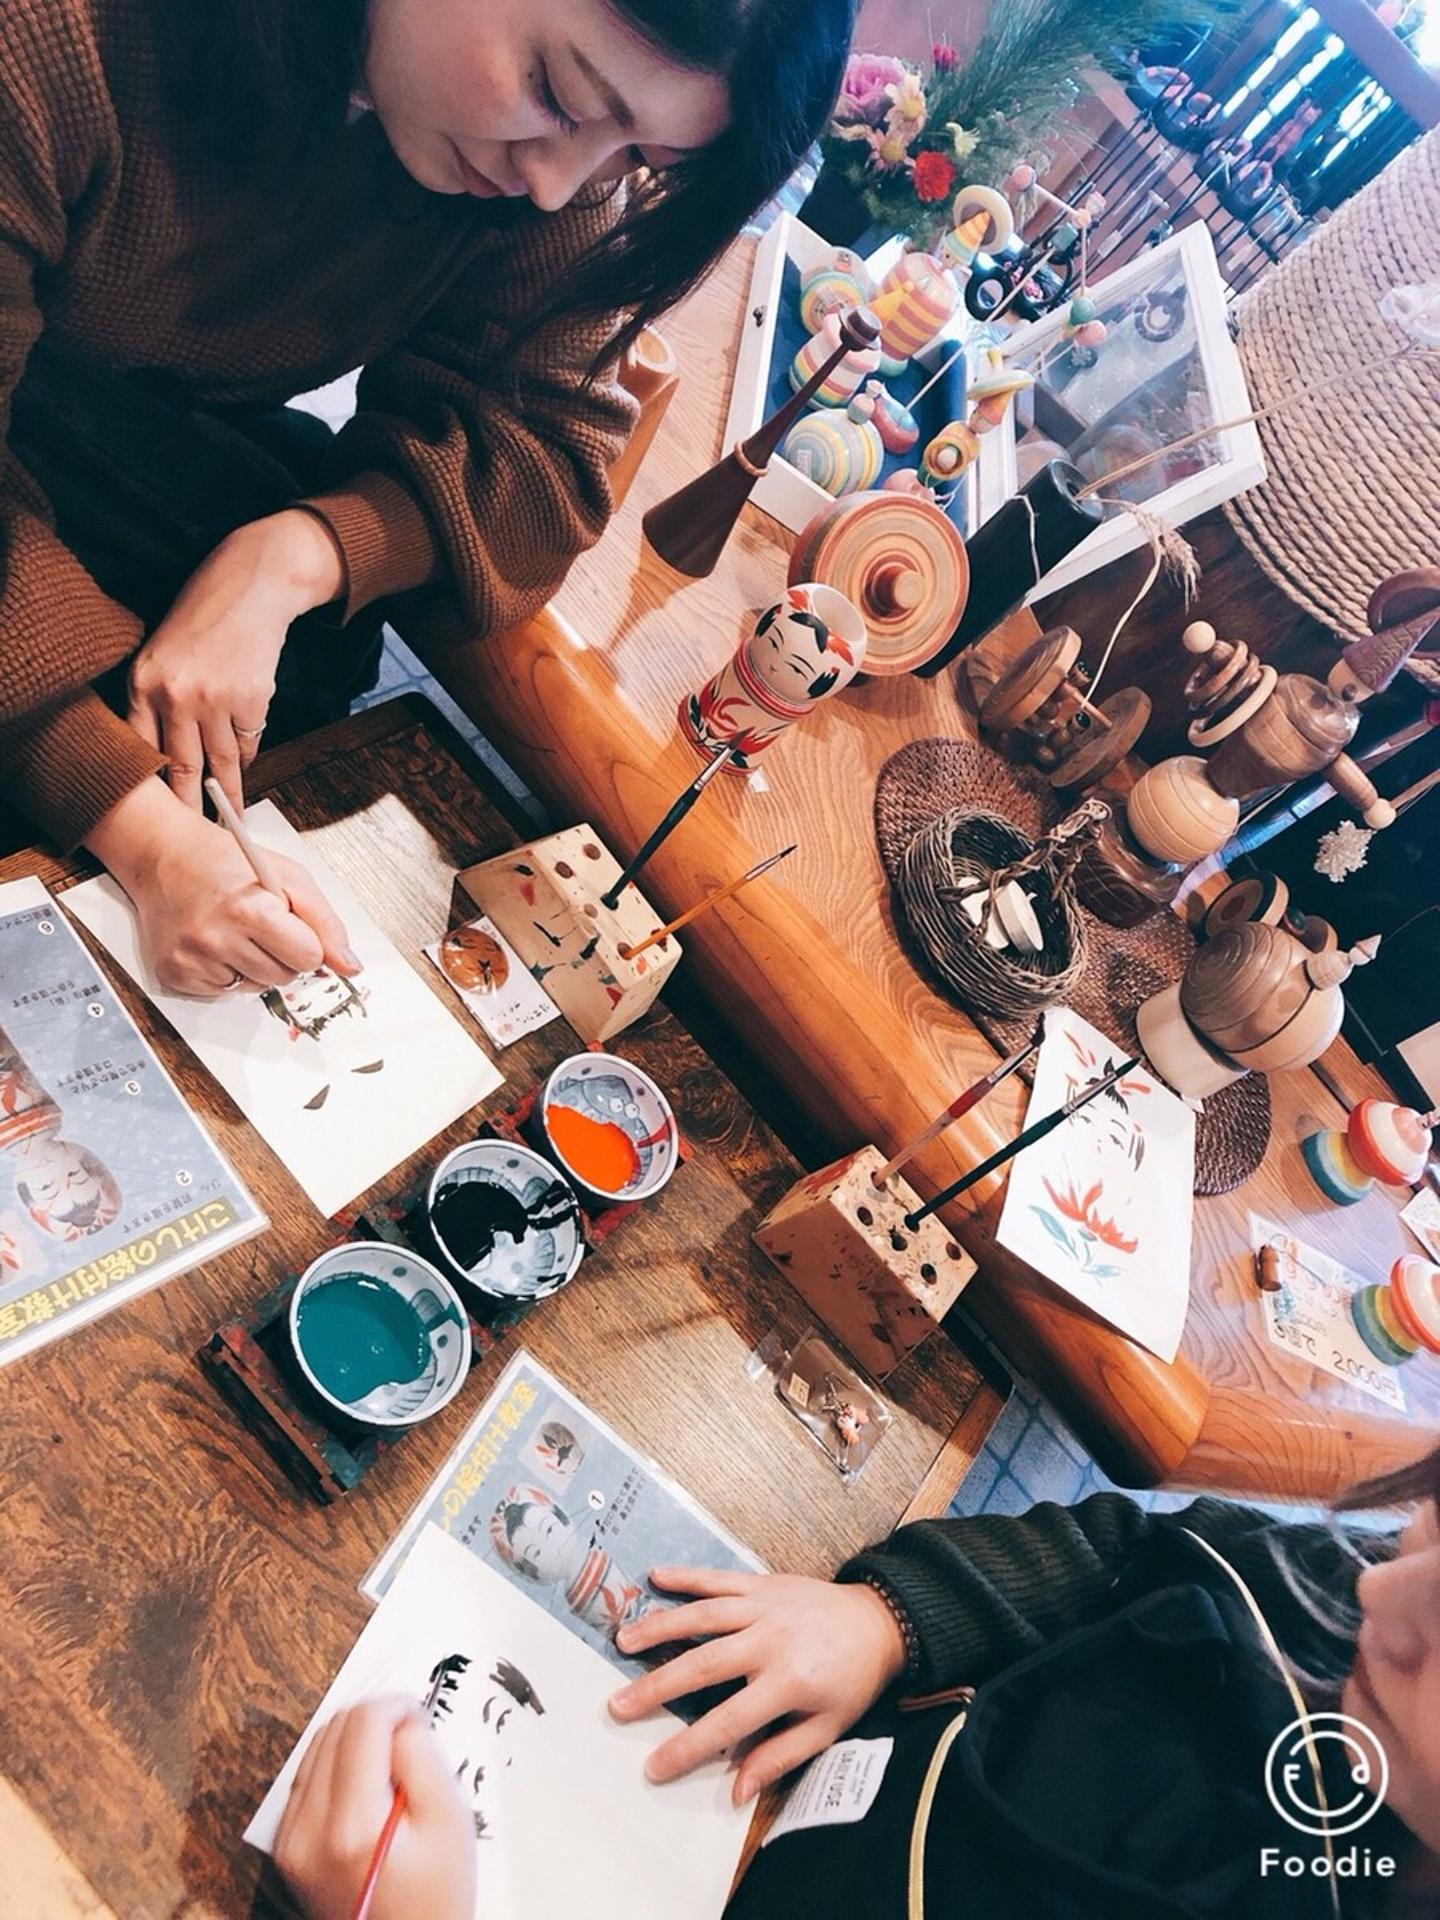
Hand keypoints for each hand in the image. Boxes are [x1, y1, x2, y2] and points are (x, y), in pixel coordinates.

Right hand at [87, 779, 358, 995]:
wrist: (163, 857)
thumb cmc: (228, 862)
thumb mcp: (288, 877)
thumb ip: (325, 923)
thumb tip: (351, 966)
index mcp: (248, 910)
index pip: (309, 958)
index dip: (306, 940)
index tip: (289, 922)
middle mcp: (215, 939)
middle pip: (285, 977)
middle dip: (282, 952)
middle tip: (259, 922)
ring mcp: (192, 960)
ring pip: (256, 988)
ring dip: (255, 964)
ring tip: (234, 929)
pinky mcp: (174, 975)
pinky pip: (223, 991)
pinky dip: (225, 971)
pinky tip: (212, 941)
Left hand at [127, 509, 344, 812]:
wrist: (251, 585)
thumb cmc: (205, 617)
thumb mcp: (162, 653)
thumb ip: (156, 699)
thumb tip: (163, 754)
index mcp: (143, 683)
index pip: (143, 748)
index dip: (153, 785)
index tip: (159, 812)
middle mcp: (175, 695)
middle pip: (181, 767)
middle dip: (188, 805)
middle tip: (191, 833)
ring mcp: (214, 700)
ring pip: (221, 763)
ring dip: (227, 794)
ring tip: (230, 818)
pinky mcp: (251, 701)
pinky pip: (249, 743)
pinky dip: (248, 755)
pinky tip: (246, 763)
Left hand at [273, 1698, 475, 1919]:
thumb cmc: (433, 1898)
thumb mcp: (450, 1821)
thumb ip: (423, 1756)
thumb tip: (400, 1716)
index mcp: (353, 1826)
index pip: (362, 1723)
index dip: (395, 1705)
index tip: (417, 1714)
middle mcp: (310, 1831)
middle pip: (335, 1727)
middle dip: (375, 1721)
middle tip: (409, 1744)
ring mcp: (291, 1840)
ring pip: (316, 1745)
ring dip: (354, 1741)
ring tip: (390, 1772)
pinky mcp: (286, 1846)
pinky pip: (306, 1777)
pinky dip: (335, 1767)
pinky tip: (365, 1789)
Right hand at [607, 1568, 906, 1806]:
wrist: (880, 1622)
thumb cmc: (852, 1681)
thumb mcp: (826, 1728)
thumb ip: (779, 1757)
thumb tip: (736, 1792)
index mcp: (788, 1682)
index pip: (728, 1721)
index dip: (689, 1746)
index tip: (653, 1766)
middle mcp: (771, 1640)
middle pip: (704, 1665)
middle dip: (656, 1687)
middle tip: (617, 1705)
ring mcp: (764, 1606)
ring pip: (703, 1616)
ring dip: (660, 1627)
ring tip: (622, 1641)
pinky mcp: (763, 1582)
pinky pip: (719, 1578)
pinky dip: (687, 1576)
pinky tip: (656, 1575)